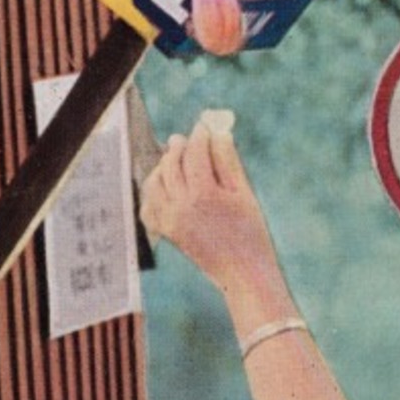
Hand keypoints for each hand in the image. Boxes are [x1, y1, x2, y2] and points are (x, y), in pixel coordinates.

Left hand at [139, 120, 279, 296]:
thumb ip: (228, 161)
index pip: (194, 153)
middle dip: (179, 146)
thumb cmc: (251, 232)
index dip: (200, 135)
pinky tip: (164, 184)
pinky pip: (148, 205)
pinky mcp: (166, 232)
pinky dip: (152, 191)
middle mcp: (180, 206)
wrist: (242, 274)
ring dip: (163, 166)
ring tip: (174, 157)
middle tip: (186, 137)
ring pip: (155, 182)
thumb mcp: (244, 193)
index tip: (205, 125)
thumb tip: (218, 133)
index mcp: (203, 194)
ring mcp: (169, 221)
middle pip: (171, 164)